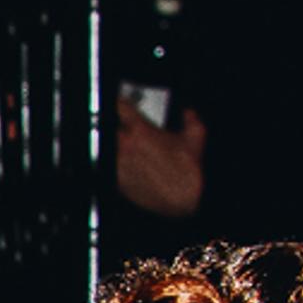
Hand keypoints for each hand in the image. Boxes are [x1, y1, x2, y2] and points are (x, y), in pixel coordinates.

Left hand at [117, 100, 207, 219]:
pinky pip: (109, 169)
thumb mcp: (196, 136)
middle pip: (107, 129)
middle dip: (113, 126)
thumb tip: (188, 111)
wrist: (182, 199)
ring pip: (106, 149)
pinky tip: (126, 166)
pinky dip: (114, 166)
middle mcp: (126, 147)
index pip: (120, 108)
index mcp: (141, 131)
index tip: (119, 103)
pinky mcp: (117, 183)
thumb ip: (191, 118)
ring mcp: (118, 166)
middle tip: (120, 128)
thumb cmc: (189, 170)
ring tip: (124, 149)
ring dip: (113, 147)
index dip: (118, 103)